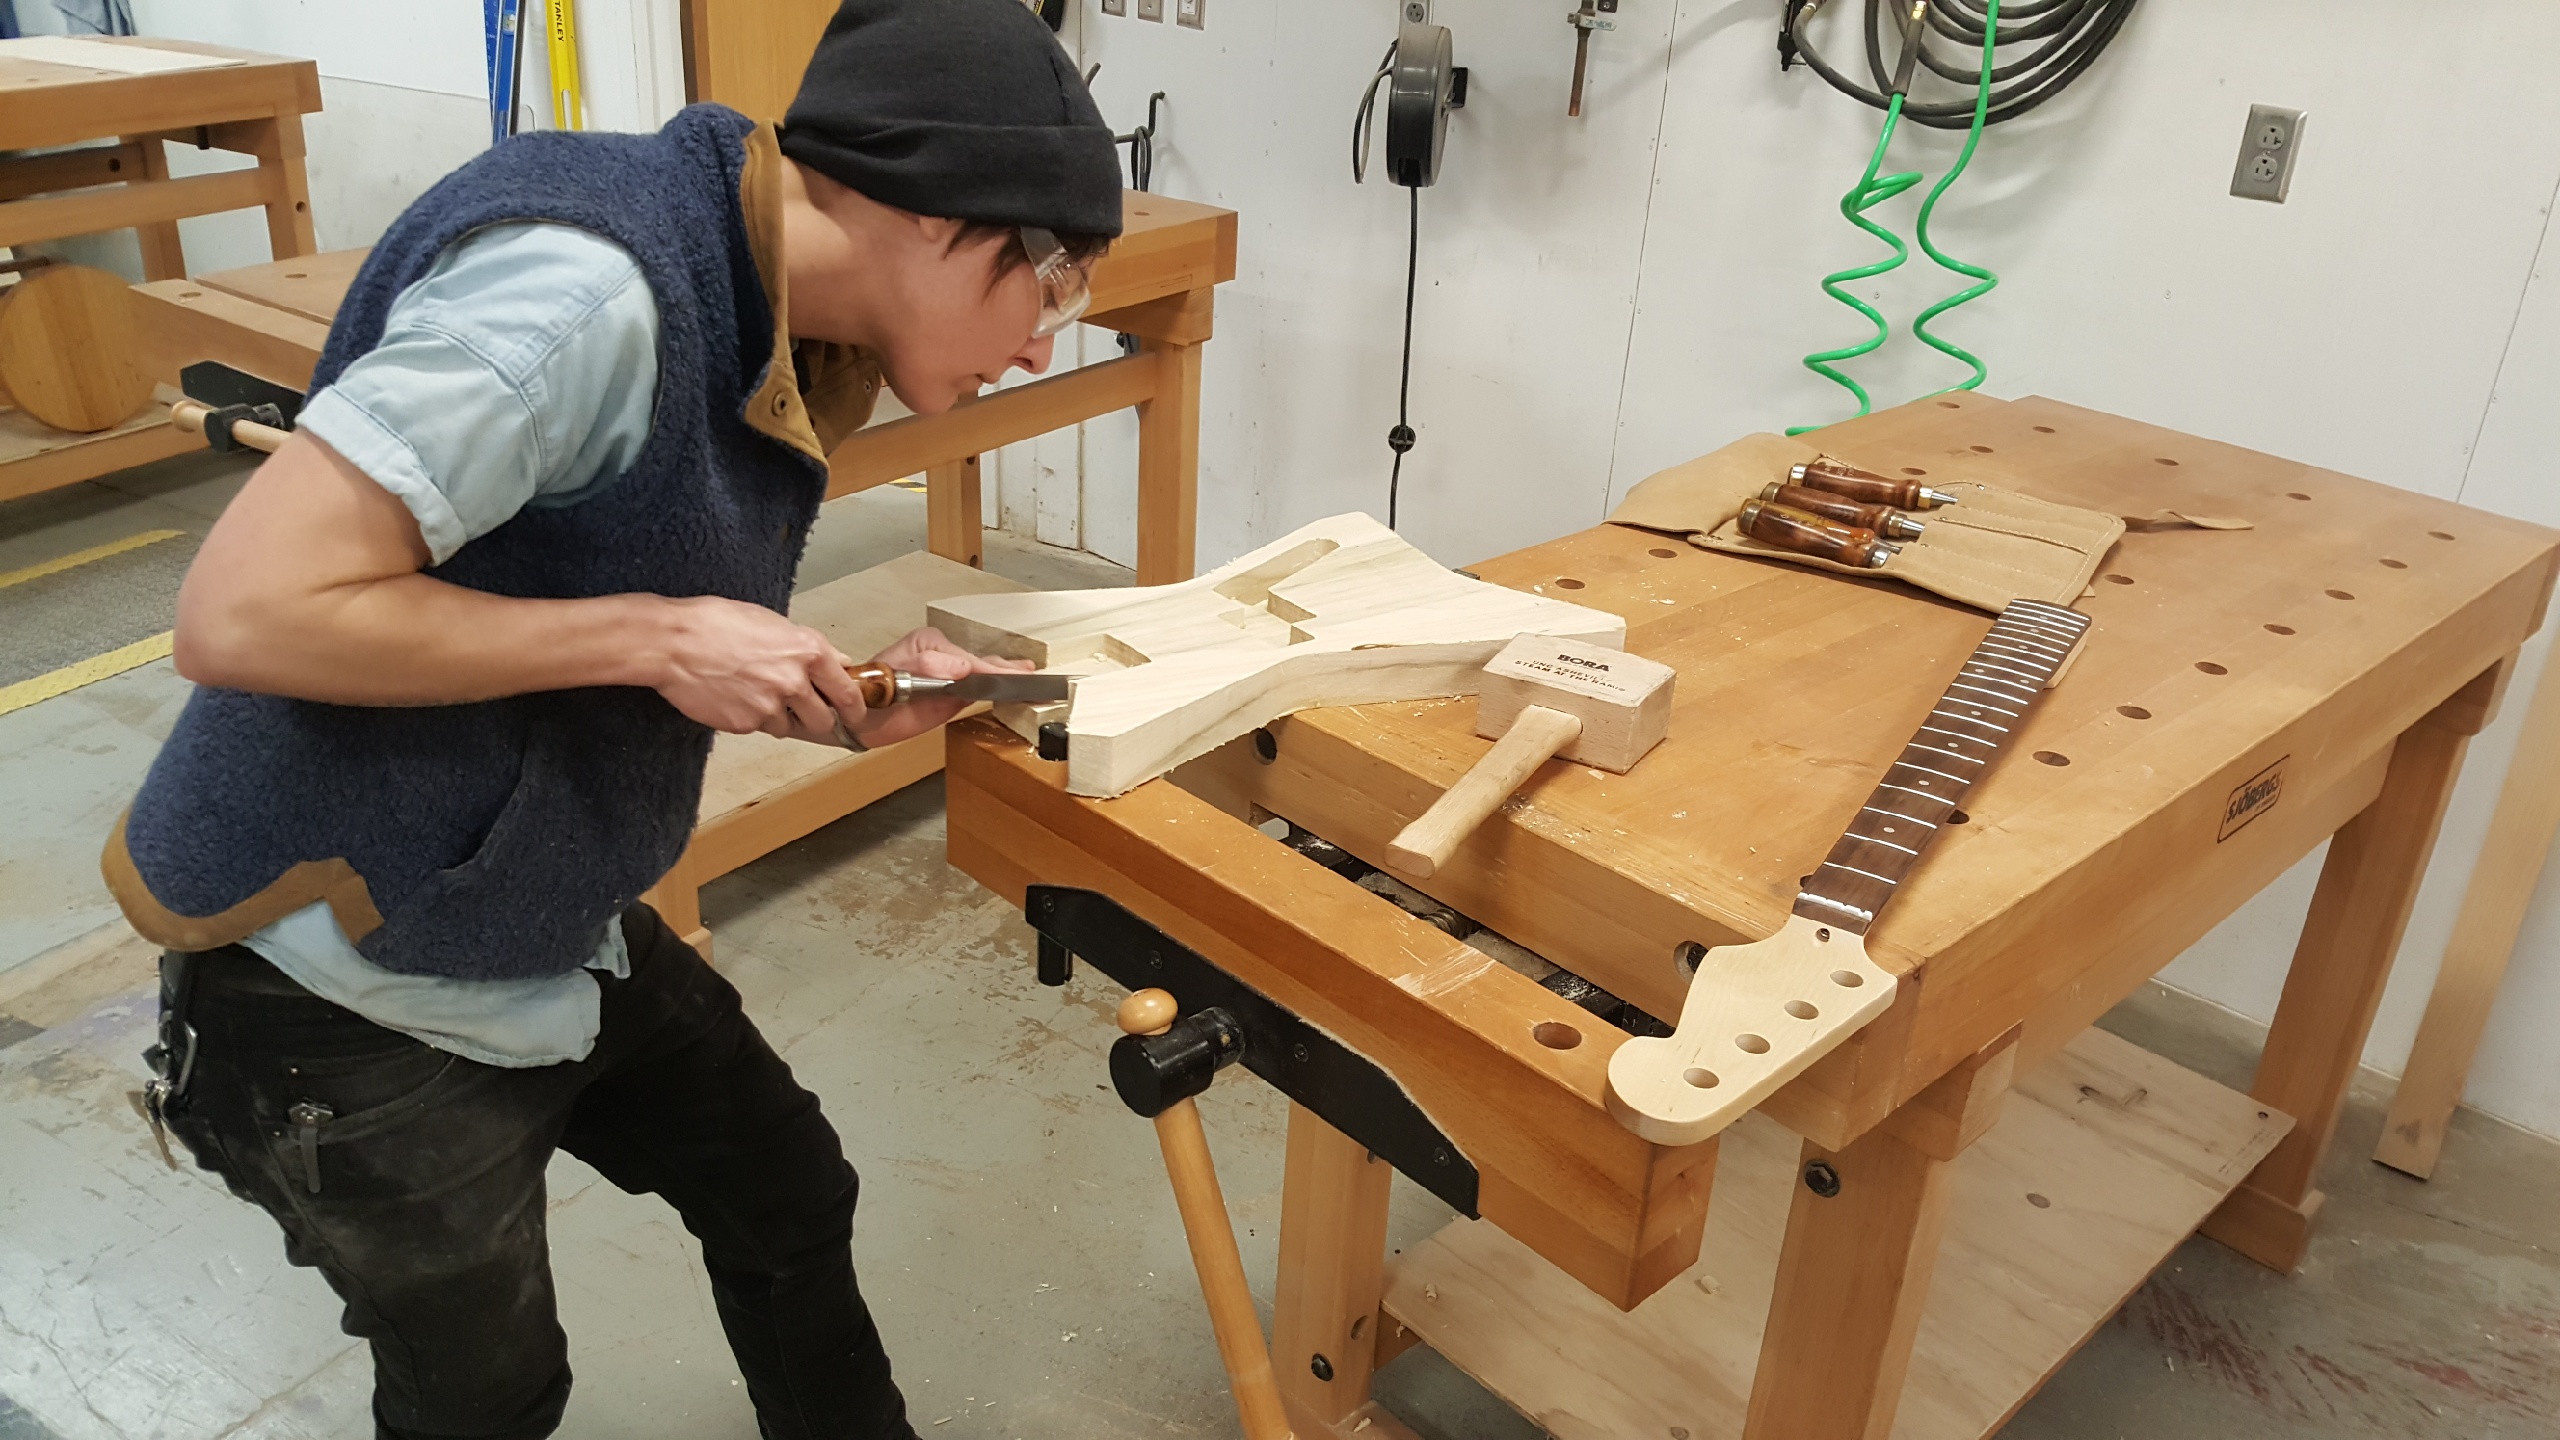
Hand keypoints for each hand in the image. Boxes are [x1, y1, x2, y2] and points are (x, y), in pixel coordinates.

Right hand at [651, 595, 863, 743]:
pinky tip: (734, 696)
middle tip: (800, 709)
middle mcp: (794, 681)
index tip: (855, 715)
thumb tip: (837, 661)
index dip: (855, 708)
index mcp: (808, 651)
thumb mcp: (772, 622)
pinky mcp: (746, 724)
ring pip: (788, 726)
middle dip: (815, 717)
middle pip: (823, 719)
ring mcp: (770, 706)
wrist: (674, 643)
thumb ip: (808, 647)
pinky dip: (751, 718)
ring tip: (753, 692)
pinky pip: (758, 728)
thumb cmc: (715, 624)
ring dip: (778, 717)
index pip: (847, 692)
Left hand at [837, 626, 1035, 748]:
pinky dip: (999, 685)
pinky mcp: (954, 693)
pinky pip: (980, 687)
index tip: (1011, 675)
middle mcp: (943, 655)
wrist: (859, 720)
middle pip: (982, 662)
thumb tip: (963, 667)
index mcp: (930, 645)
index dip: (991, 670)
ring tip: (1030, 676)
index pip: (968, 659)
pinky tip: (1016, 684)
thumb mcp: (898, 676)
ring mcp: (950, 674)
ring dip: (1008, 674)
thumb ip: (930, 667)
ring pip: (985, 671)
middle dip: (1006, 669)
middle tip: (1031, 674)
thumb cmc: (872, 696)